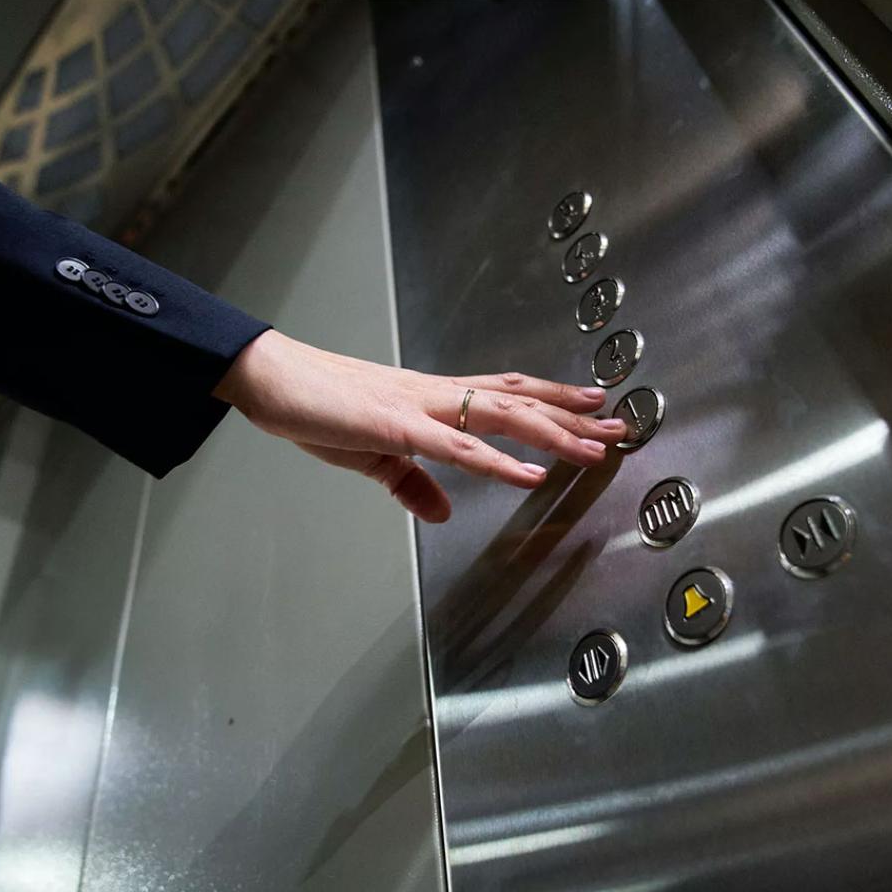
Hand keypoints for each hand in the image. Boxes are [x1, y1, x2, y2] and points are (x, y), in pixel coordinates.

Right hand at [213, 330, 626, 522]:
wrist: (274, 380)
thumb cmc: (318, 405)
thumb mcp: (372, 454)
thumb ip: (412, 483)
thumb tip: (440, 511)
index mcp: (432, 399)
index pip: (505, 395)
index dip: (552, 401)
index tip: (591, 407)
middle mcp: (437, 396)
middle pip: (520, 401)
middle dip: (572, 416)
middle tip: (618, 426)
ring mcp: (421, 408)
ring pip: (502, 416)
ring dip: (553, 434)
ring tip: (593, 448)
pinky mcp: (398, 427)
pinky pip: (458, 447)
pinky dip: (498, 461)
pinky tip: (530, 473)